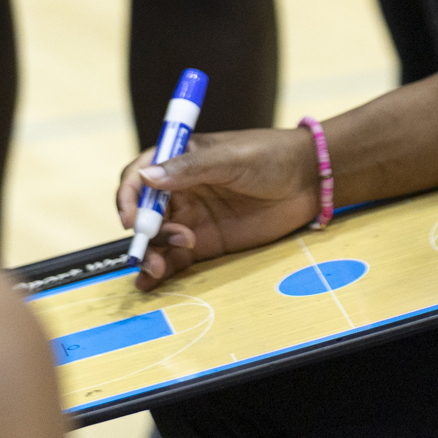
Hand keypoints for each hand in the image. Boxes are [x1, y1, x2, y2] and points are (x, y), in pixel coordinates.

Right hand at [114, 128, 320, 289]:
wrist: (308, 180)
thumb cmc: (270, 155)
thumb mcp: (230, 158)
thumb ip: (190, 168)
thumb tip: (147, 177)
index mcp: (177, 161)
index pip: (138, 178)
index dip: (129, 198)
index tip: (132, 219)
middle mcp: (178, 190)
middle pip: (143, 214)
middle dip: (141, 233)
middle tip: (152, 249)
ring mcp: (191, 218)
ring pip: (155, 239)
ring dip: (149, 254)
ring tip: (160, 266)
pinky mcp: (205, 243)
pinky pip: (175, 258)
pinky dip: (160, 270)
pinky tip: (150, 282)